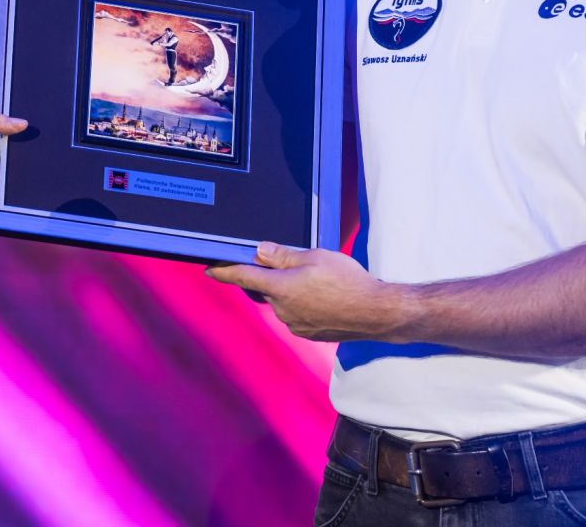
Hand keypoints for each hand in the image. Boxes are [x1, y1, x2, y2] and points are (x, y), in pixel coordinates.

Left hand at [207, 242, 398, 340]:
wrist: (376, 313)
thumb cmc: (348, 281)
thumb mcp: (315, 257)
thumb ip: (283, 256)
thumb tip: (259, 252)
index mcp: (280, 288)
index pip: (243, 277)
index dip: (224, 272)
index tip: (210, 269)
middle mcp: (282, 309)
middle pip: (266, 289)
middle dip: (273, 277)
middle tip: (296, 265)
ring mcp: (295, 324)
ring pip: (282, 302)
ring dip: (290, 291)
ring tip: (319, 282)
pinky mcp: (308, 333)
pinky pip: (296, 314)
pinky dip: (303, 304)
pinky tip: (324, 297)